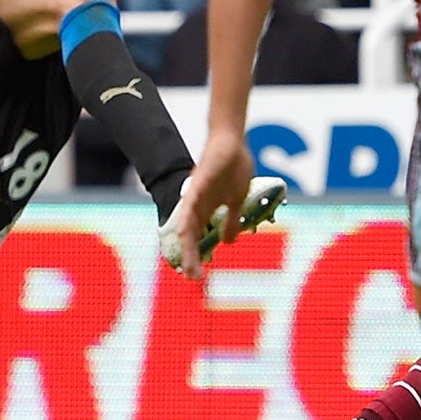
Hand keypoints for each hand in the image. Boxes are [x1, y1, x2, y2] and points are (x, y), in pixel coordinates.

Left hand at [170, 132, 254, 279]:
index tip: (197, 277)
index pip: (197, 238)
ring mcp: (197, 192)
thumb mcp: (236, 200)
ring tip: (187, 262)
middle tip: (192, 278)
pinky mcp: (200, 179)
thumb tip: (228, 242)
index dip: (195, 257)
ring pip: (188, 222)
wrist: (232, 141)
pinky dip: (188, 215)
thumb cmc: (233, 168)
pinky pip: (192, 199)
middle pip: (189, 235)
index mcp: (207, 210)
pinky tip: (183, 229)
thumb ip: (231, 220)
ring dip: (187, 244)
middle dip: (190, 257)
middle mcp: (198, 204)